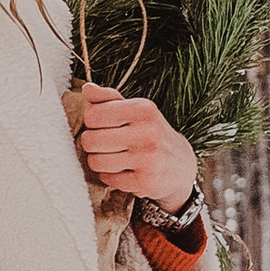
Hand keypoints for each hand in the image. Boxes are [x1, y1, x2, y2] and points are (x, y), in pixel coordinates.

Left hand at [74, 82, 199, 213]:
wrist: (181, 165)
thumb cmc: (151, 133)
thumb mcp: (136, 111)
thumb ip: (109, 99)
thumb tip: (87, 88)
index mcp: (143, 109)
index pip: (93, 115)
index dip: (92, 121)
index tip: (103, 125)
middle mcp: (147, 132)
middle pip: (90, 140)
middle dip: (92, 144)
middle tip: (105, 144)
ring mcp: (148, 159)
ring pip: (96, 162)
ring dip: (100, 161)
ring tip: (113, 157)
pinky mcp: (145, 182)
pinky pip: (108, 179)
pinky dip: (110, 176)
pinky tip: (123, 171)